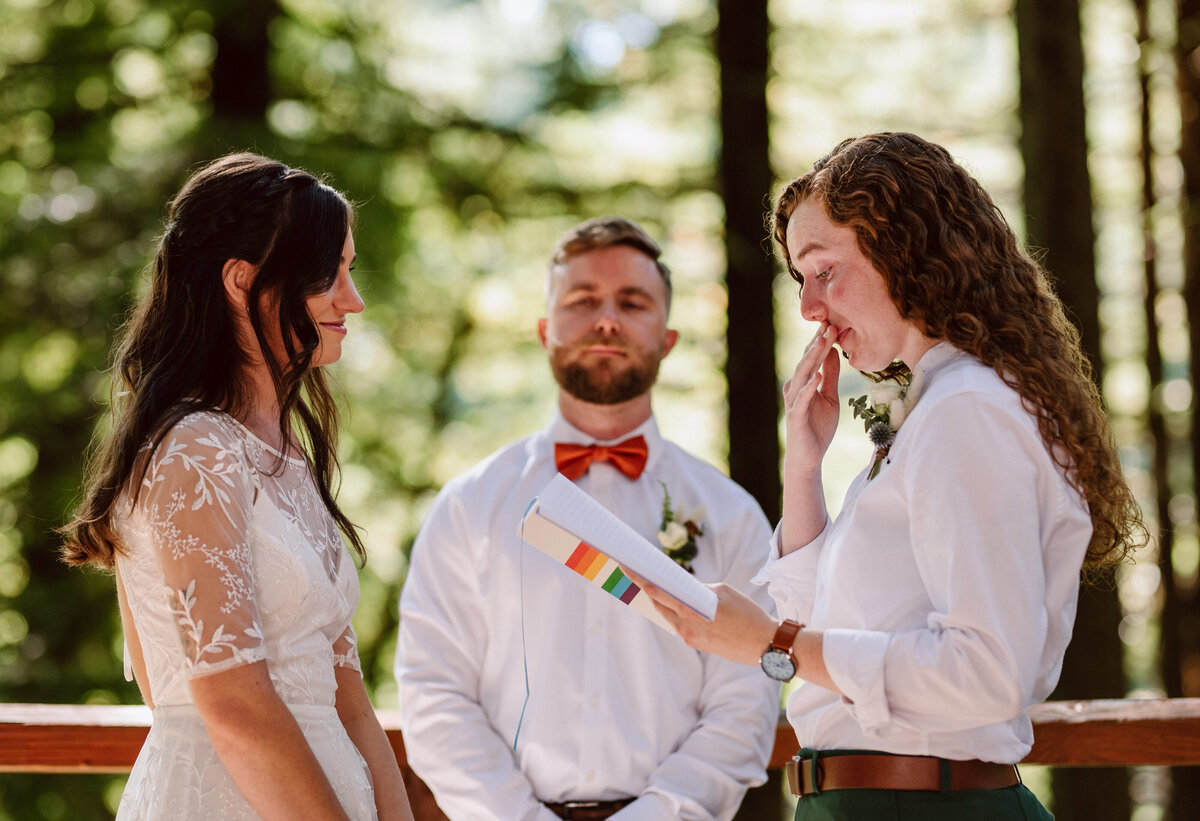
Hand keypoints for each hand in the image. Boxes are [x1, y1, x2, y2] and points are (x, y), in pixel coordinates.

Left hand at [633, 573, 774, 666]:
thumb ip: (698, 589)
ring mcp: (690, 639)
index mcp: (690, 611)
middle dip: (649, 589)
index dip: (640, 579)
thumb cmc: (748, 614)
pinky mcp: (697, 646)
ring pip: (669, 616)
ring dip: (664, 602)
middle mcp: (685, 627)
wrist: (765, 644)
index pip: (657, 592)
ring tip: (657, 586)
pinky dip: (677, 613)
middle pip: (659, 605)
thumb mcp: (723, 592)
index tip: (627, 569)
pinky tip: (678, 604)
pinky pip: (681, 626)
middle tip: (638, 574)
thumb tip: (684, 589)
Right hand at [782, 323, 841, 474]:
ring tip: (823, 342)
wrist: (809, 457)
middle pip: (807, 361)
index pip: (812, 358)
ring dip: (813, 358)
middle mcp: (795, 388)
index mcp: (803, 382)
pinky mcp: (796, 416)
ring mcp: (794, 401)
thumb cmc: (818, 427)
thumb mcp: (830, 397)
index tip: (832, 322)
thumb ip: (831, 376)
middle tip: (829, 324)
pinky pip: (802, 399)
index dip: (821, 341)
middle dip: (818, 343)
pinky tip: (818, 375)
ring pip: (802, 375)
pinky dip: (810, 387)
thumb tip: (834, 352)